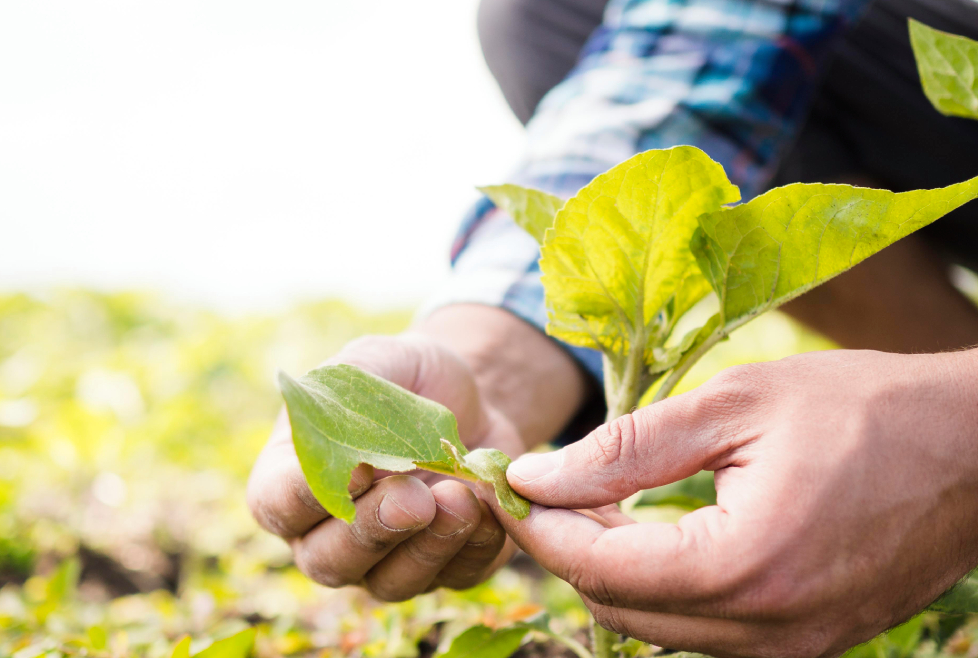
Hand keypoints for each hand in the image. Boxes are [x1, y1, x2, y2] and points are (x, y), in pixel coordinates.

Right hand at [247, 333, 517, 600]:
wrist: (471, 398)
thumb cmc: (404, 378)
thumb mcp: (374, 361)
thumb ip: (347, 396)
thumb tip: (350, 456)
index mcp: (292, 479)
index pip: (278, 505)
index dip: (308, 497)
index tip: (354, 469)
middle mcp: (327, 533)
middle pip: (329, 561)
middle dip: (373, 530)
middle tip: (415, 497)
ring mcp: (384, 560)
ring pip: (391, 582)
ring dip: (427, 546)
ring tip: (460, 498)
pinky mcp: (444, 569)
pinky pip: (454, 577)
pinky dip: (475, 546)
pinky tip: (489, 506)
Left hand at [487, 349, 977, 656]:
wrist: (973, 448)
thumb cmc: (863, 409)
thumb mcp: (733, 406)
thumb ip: (625, 448)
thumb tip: (535, 476)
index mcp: (745, 567)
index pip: (599, 568)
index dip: (539, 526)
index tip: (505, 482)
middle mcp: (768, 630)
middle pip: (617, 609)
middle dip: (566, 548)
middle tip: (542, 487)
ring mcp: (791, 648)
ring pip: (655, 627)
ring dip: (610, 569)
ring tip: (591, 501)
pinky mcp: (806, 643)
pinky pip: (703, 629)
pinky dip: (660, 586)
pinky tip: (650, 531)